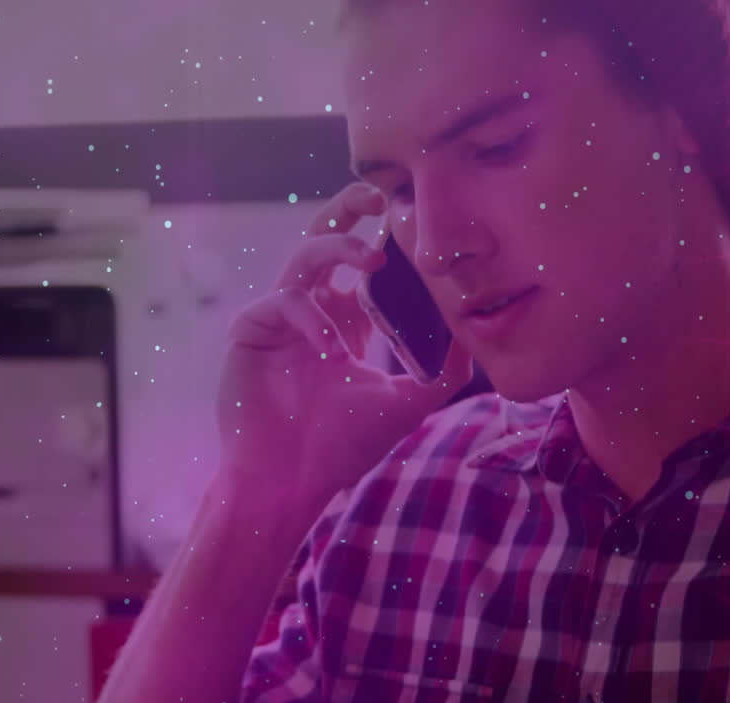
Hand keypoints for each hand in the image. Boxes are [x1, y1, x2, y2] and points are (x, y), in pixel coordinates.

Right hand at [215, 183, 474, 514]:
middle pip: (324, 235)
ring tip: (371, 257)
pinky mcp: (252, 330)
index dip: (384, 235)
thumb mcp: (405, 403)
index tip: (415, 221)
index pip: (361, 259)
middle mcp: (311, 309)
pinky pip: (283, 301)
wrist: (292, 482)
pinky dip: (314, 319)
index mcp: (343, 318)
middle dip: (348, 207)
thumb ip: (443, 371)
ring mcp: (279, 317)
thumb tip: (477, 336)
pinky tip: (334, 352)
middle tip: (380, 193)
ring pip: (303, 255)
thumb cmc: (341, 446)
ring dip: (338, 247)